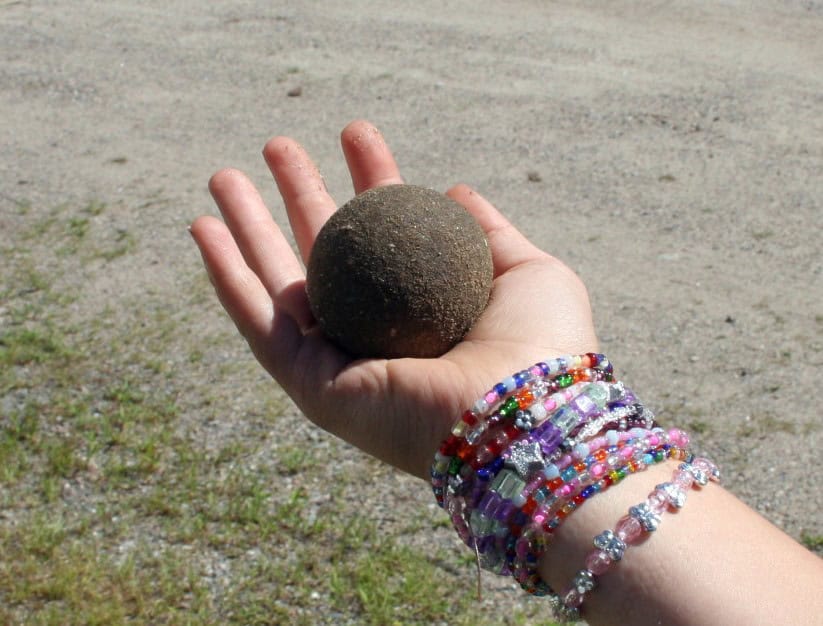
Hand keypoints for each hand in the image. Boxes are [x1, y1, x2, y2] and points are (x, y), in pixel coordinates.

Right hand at [190, 120, 597, 478]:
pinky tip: (205, 228)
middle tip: (275, 145)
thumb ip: (489, 233)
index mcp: (424, 307)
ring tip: (222, 175)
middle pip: (324, 252)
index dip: (369, 178)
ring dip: (247, 227)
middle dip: (297, 196)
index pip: (386, 232)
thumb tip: (454, 191)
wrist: (524, 420)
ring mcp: (341, 361)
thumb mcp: (528, 272)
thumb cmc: (540, 350)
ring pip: (279, 282)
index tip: (354, 133)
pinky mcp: (313, 387)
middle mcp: (378, 333)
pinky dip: (228, 276)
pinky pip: (259, 322)